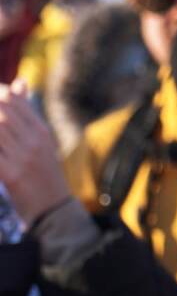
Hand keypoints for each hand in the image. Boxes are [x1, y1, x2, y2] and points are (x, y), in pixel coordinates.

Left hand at [0, 80, 71, 224]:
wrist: (54, 212)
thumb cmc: (43, 176)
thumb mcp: (41, 143)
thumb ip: (26, 115)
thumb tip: (19, 83)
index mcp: (42, 133)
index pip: (13, 100)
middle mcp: (34, 143)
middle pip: (2, 112)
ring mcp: (23, 159)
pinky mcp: (12, 176)